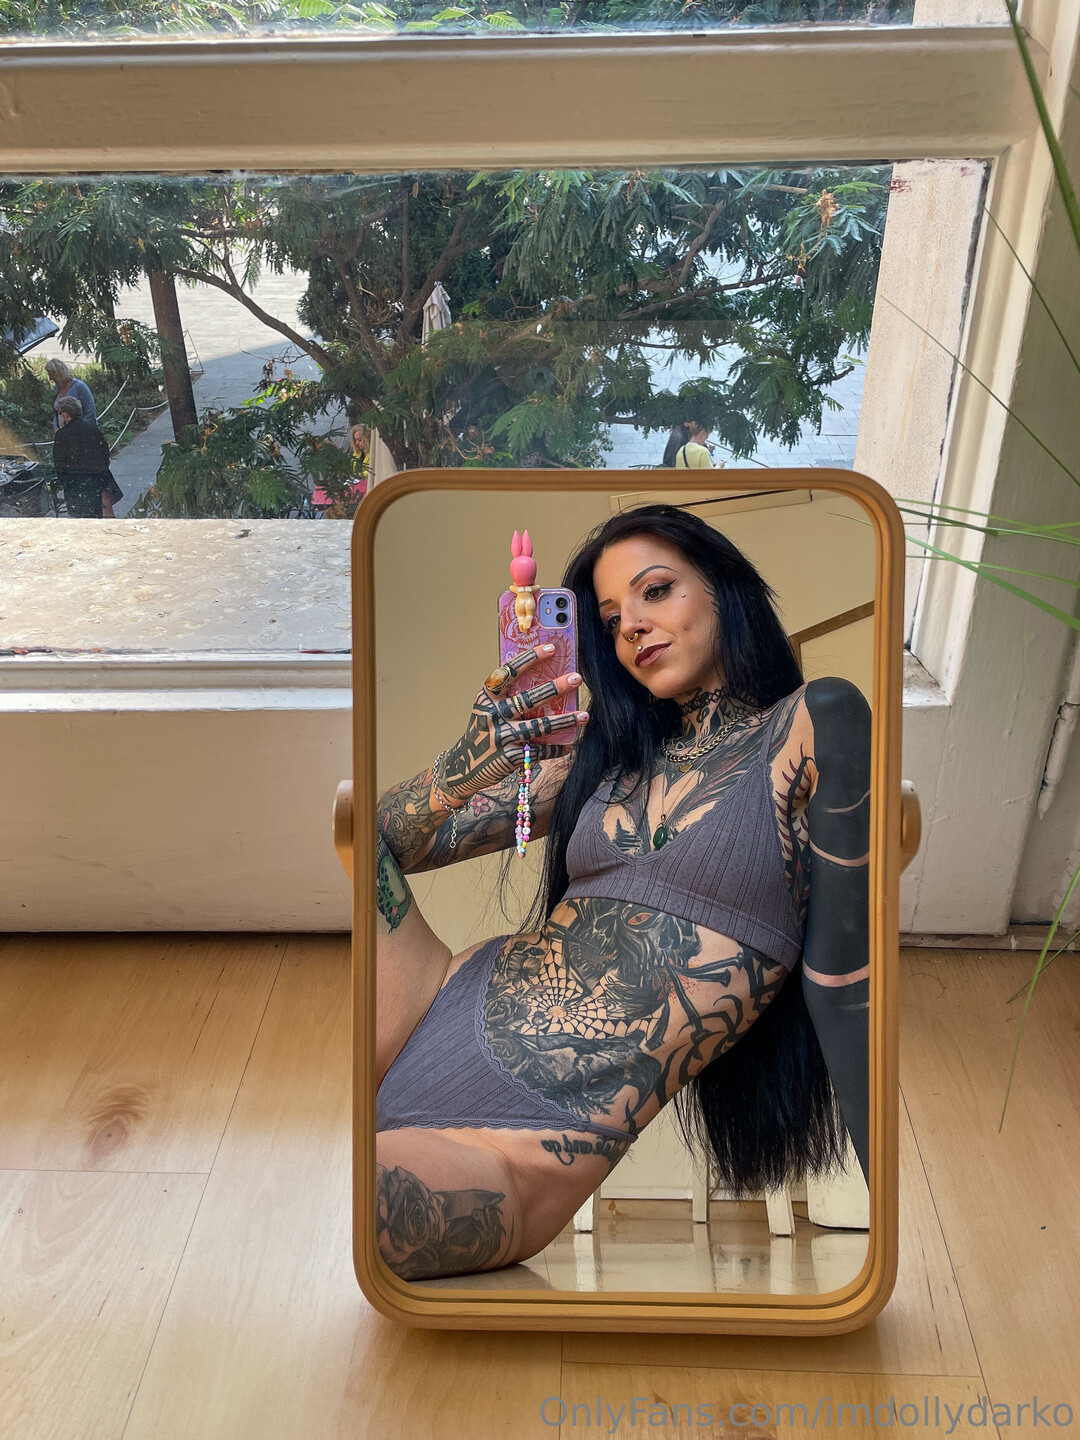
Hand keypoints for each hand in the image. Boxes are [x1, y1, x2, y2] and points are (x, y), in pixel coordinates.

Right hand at [436, 643, 587, 801]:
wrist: (464, 767)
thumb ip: (508, 698)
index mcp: (487, 698)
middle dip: (556, 687)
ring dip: (565, 720)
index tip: (551, 648)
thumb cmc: (483, 732)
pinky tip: (569, 745)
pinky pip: (540, 750)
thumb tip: (545, 682)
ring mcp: (502, 736)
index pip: (509, 672)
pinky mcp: (511, 757)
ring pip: (540, 726)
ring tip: (584, 715)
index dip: (530, 658)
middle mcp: (494, 714)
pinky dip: (556, 748)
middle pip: (529, 698)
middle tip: (577, 678)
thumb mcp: (488, 710)